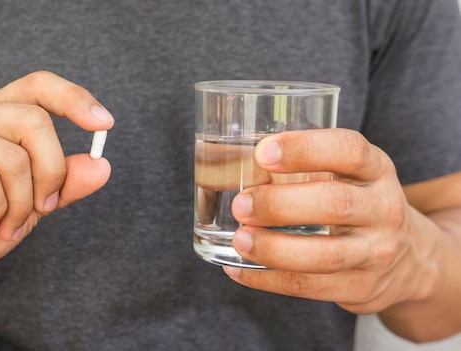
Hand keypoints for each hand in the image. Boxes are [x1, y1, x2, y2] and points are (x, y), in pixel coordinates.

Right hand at [0, 71, 113, 290]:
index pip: (38, 85)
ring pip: (12, 158)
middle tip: (43, 208)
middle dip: (51, 174)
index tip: (105, 124)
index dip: (73, 98)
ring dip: (22, 204)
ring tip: (6, 222)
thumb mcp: (36, 203)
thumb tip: (102, 165)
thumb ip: (66, 182)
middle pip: (34, 122)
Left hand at [223, 128, 436, 314]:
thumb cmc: (356, 203)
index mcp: (376, 169)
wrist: (407, 259)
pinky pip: (310, 287)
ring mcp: (376, 253)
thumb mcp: (345, 175)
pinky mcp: (361, 288)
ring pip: (325, 255)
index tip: (262, 152)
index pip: (349, 150)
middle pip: (335, 203)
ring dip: (274, 248)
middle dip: (280, 204)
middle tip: (241, 204)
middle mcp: (384, 209)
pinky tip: (238, 269)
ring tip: (240, 239)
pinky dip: (268, 279)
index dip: (305, 149)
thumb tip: (227, 162)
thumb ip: (302, 166)